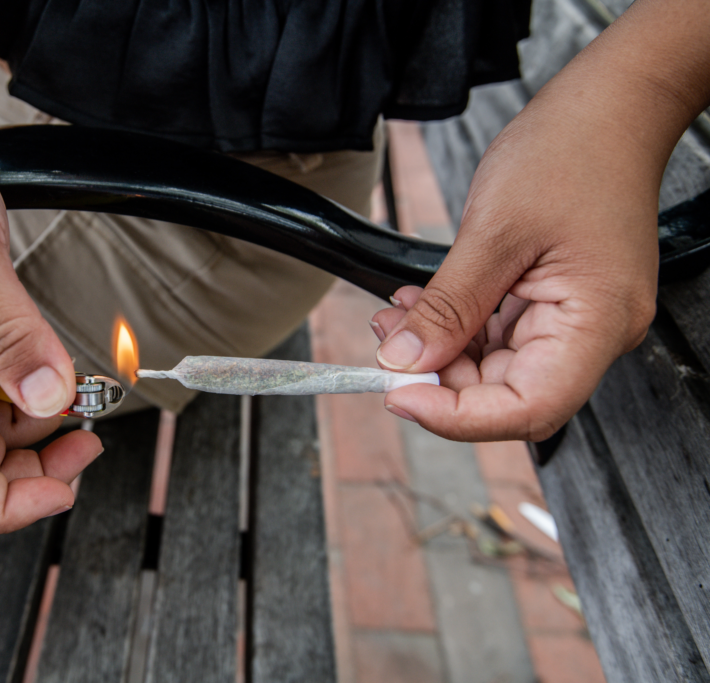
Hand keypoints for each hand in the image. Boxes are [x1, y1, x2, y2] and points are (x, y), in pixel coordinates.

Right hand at [0, 118, 101, 531]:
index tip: (61, 487)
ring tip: (83, 400)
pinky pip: (3, 394)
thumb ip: (6, 330)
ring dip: (44, 435)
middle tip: (90, 441)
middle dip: (38, 475)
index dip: (3, 506)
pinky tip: (57, 369)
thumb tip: (50, 398)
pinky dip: (38, 396)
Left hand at [369, 0, 709, 442]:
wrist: (609, 107)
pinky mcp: (555, 303)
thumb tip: (405, 361)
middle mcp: (593, 333)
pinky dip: (455, 327)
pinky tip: (421, 304)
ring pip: (496, 367)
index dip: (458, 416)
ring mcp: (574, 319)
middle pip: (508, 393)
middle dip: (439, 377)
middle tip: (387, 347)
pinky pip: (499, 335)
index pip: (528, 409)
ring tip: (395, 317)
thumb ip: (447, 306)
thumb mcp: (494, 232)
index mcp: (596, 322)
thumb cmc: (572, 151)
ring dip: (440, 351)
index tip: (399, 395)